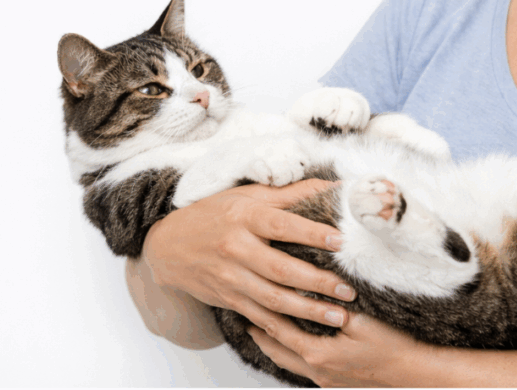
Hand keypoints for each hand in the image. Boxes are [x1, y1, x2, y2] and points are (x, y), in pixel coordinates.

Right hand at [142, 180, 356, 331]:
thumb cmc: (215, 214)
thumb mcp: (249, 196)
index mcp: (244, 217)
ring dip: (309, 310)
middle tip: (349, 290)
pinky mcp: (228, 299)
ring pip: (274, 299)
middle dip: (318, 282)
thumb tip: (334, 187)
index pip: (282, 225)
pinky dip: (285, 326)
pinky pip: (260, 317)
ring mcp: (230, 277)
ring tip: (339, 316)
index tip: (341, 241)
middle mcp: (236, 248)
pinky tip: (309, 330)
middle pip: (282, 269)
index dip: (312, 233)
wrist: (168, 246)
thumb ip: (292, 194)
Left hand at [248, 310, 429, 386]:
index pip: (280, 332)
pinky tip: (297, 346)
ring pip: (290, 363)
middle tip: (247, 320)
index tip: (249, 303)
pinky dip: (294, 355)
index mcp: (318, 354)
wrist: (415, 374)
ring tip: (265, 331)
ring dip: (276, 346)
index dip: (263, 315)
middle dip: (261, 335)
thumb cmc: (393, 346)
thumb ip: (332, 305)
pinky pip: (306, 370)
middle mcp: (317, 371)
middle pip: (278, 352)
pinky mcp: (336, 384)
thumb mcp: (362, 319)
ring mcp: (326, 381)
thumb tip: (311, 290)